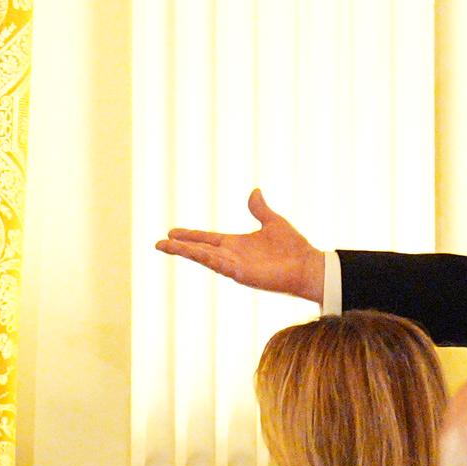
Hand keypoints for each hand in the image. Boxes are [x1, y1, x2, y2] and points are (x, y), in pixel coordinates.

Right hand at [155, 189, 324, 302]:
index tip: (172, 232)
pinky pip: (216, 263)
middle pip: (199, 249)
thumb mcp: (273, 222)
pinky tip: (188, 252)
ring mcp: (234, 266)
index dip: (189, 235)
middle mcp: (231, 255)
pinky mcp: (241, 273)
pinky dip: (201, 257)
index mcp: (236, 244)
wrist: (308, 266)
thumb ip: (260, 209)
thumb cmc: (294, 248)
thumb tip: (255, 192)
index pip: (206, 239)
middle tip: (158, 243)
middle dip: (179, 246)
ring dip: (183, 252)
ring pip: (202, 257)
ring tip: (163, 246)